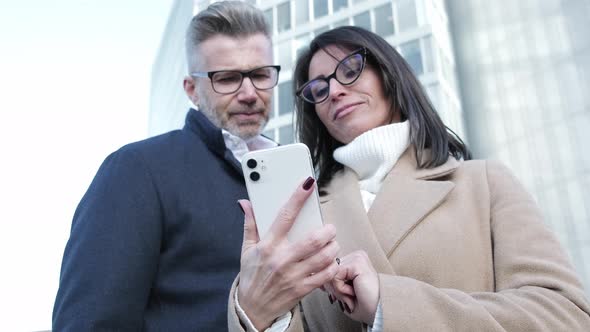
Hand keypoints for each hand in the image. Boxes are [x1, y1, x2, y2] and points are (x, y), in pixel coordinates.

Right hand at [237, 178, 339, 330]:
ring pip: (324, 256)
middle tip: (329, 228)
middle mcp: (281, 259)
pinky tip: (331, 261)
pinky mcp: (302, 289)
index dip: (297, 198)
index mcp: (268, 245)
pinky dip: (332, 266)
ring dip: (333, 247)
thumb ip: (250, 224)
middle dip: (327, 230)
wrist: (252, 309)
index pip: (285, 216)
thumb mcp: (246, 249)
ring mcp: (293, 275)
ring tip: (332, 243)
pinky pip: (325, 275)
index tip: (307, 184)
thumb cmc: (251, 276)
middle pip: (313, 239)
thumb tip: (245, 203)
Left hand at [326, 251, 379, 324]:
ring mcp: (357, 257)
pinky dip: (341, 289)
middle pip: (327, 269)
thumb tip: (316, 273)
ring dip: (338, 290)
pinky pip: (335, 276)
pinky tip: (354, 292)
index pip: (328, 266)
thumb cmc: (363, 304)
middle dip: (334, 287)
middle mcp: (356, 255)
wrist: (378, 312)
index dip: (330, 283)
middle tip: (350, 295)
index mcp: (353, 259)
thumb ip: (330, 278)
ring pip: (330, 273)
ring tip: (353, 294)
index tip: (341, 293)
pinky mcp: (357, 262)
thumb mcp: (341, 288)